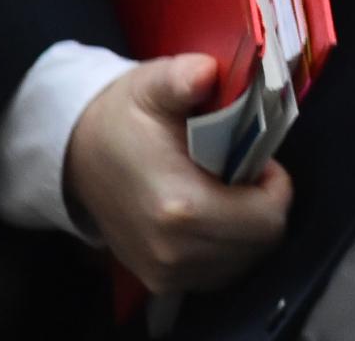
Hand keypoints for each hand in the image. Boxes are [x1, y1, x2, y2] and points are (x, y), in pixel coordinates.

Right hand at [61, 54, 291, 293]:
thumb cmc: (124, 119)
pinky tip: (215, 213)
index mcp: (178, 206)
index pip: (268, 217)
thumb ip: (183, 79)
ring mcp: (165, 273)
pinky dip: (230, 245)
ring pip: (245, 259)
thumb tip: (206, 73)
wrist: (78, 156)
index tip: (257, 159)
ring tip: (228, 189)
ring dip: (250, 225)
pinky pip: (222, 272)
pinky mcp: (161, 281)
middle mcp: (173, 251)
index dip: (276, 185)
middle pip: (262, 241)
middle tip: (245, 172)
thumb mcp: (153, 86)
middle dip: (266, 203)